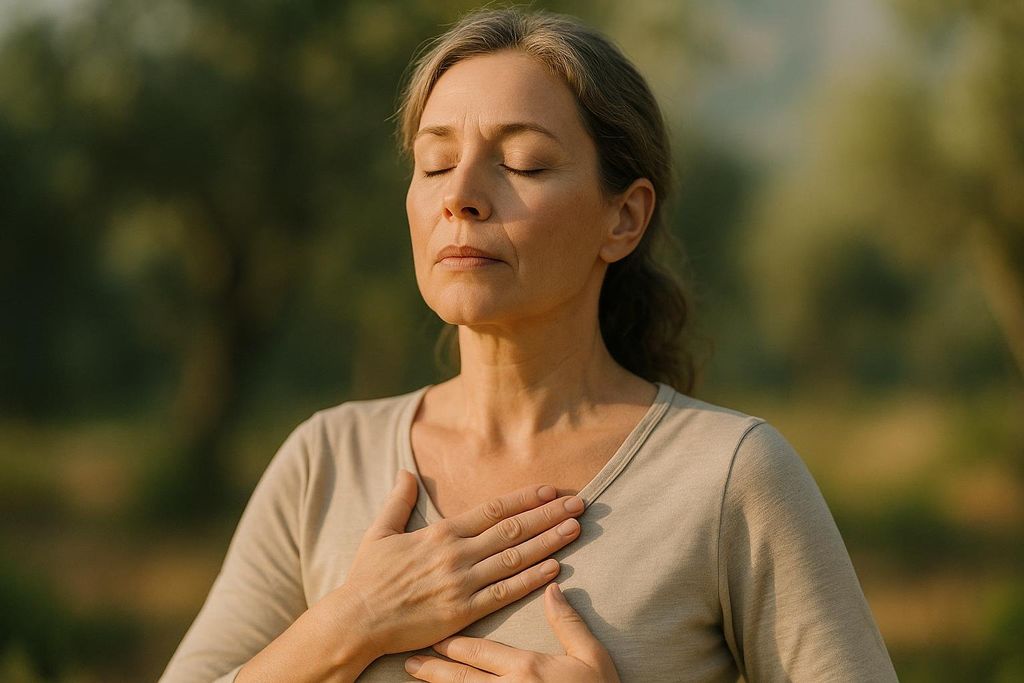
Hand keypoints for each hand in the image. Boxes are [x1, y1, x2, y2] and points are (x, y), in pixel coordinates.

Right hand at [331, 470, 585, 659]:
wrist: (357, 620)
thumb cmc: (368, 578)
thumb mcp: (380, 532)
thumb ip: (398, 501)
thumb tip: (405, 472)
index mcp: (442, 533)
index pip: (494, 509)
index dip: (525, 498)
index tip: (551, 489)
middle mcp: (457, 553)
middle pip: (513, 529)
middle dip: (549, 514)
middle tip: (579, 503)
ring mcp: (463, 583)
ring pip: (515, 557)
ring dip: (549, 542)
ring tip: (576, 529)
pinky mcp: (464, 612)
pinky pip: (505, 593)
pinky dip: (532, 579)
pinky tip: (555, 568)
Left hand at [404, 583, 620, 681]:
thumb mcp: (592, 658)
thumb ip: (568, 623)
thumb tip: (551, 588)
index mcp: (527, 669)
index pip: (480, 652)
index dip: (454, 644)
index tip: (435, 636)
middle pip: (462, 679)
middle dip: (434, 669)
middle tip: (409, 660)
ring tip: (414, 679)